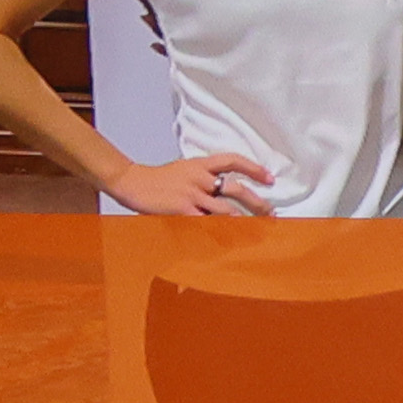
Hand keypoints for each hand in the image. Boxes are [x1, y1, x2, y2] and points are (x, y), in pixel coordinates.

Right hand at [108, 153, 280, 218]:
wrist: (132, 182)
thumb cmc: (158, 179)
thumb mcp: (183, 169)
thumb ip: (202, 177)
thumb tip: (222, 189)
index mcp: (200, 164)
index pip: (232, 161)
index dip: (254, 169)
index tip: (270, 178)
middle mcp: (199, 177)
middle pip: (236, 189)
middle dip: (257, 202)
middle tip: (271, 213)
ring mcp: (192, 194)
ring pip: (226, 211)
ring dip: (244, 223)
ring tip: (256, 232)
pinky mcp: (183, 210)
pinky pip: (207, 224)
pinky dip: (220, 233)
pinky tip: (230, 241)